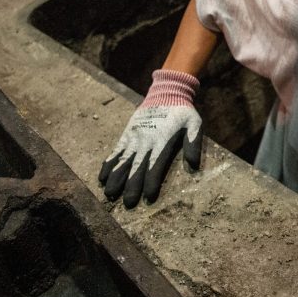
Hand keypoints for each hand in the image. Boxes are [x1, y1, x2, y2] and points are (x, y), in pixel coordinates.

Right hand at [98, 70, 201, 207]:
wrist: (165, 92)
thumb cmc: (182, 112)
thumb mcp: (194, 124)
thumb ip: (193, 144)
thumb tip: (194, 165)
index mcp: (163, 141)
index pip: (156, 165)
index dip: (152, 182)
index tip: (148, 197)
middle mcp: (146, 141)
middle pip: (137, 167)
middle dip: (131, 186)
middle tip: (127, 203)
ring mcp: (134, 138)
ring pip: (123, 161)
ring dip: (116, 178)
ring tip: (109, 194)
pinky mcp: (126, 135)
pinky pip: (116, 151)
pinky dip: (108, 164)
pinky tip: (102, 178)